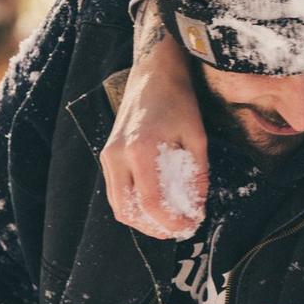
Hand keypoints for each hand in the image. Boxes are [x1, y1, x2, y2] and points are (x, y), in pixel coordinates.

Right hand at [103, 1, 207, 239]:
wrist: (153, 75)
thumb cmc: (178, 101)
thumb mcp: (196, 137)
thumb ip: (197, 175)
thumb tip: (197, 207)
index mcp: (140, 149)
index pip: (151, 202)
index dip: (171, 221)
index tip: (189, 225)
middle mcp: (117, 155)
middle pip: (129, 210)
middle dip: (155, 227)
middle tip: (181, 229)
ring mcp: (108, 156)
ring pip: (118, 205)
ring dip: (142, 221)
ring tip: (169, 222)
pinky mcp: (107, 155)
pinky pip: (116, 192)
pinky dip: (133, 206)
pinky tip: (156, 206)